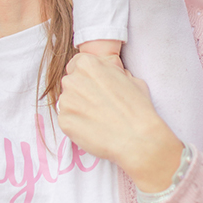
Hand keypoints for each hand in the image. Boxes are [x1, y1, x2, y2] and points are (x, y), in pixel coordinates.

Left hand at [57, 52, 183, 192]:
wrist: (138, 138)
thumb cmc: (138, 107)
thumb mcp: (129, 77)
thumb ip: (110, 72)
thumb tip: (107, 76)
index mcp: (88, 64)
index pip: (77, 64)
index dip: (88, 76)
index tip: (96, 86)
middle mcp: (73, 79)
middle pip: (71, 83)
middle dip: (82, 92)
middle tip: (99, 104)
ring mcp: (66, 101)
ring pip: (68, 102)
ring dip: (79, 108)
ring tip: (98, 118)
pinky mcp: (64, 122)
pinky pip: (67, 120)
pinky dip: (77, 124)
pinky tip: (93, 128)